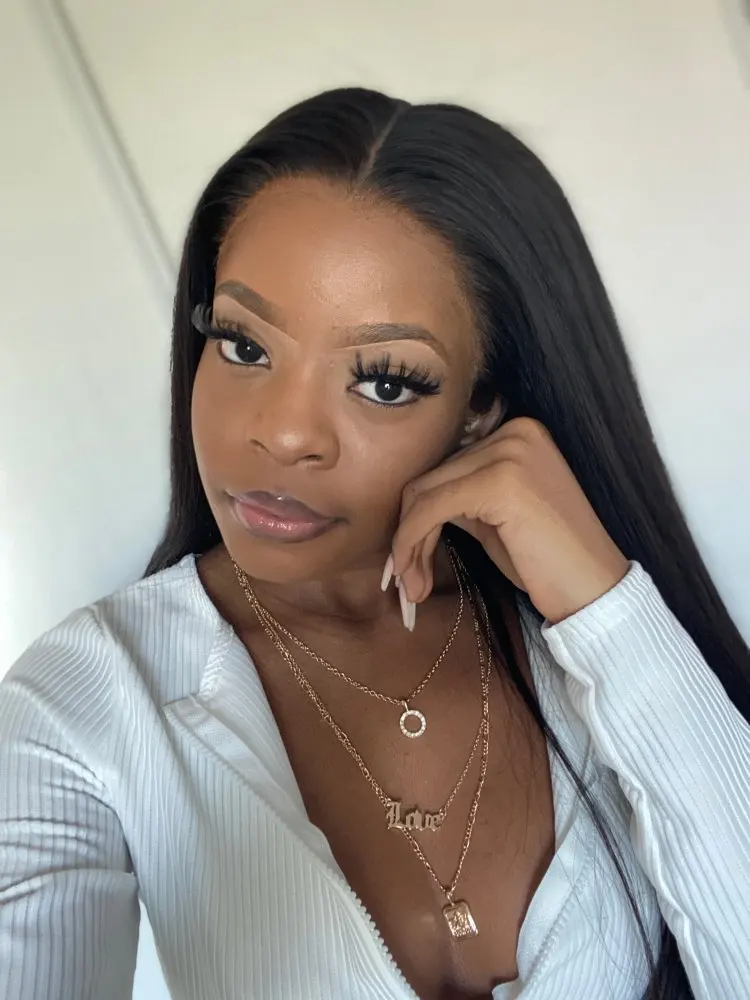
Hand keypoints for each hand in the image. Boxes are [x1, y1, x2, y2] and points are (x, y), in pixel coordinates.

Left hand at [389, 417, 628, 624]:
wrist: (592, 590)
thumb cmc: (548, 561)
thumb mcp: (497, 515)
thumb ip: (462, 496)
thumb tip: (412, 505)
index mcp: (517, 432)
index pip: (446, 468)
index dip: (418, 516)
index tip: (408, 559)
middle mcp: (514, 431)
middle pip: (431, 478)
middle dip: (410, 533)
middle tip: (405, 580)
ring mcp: (508, 452)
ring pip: (425, 493)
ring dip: (409, 544)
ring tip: (411, 586)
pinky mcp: (499, 481)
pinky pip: (432, 508)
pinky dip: (413, 542)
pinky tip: (414, 575)